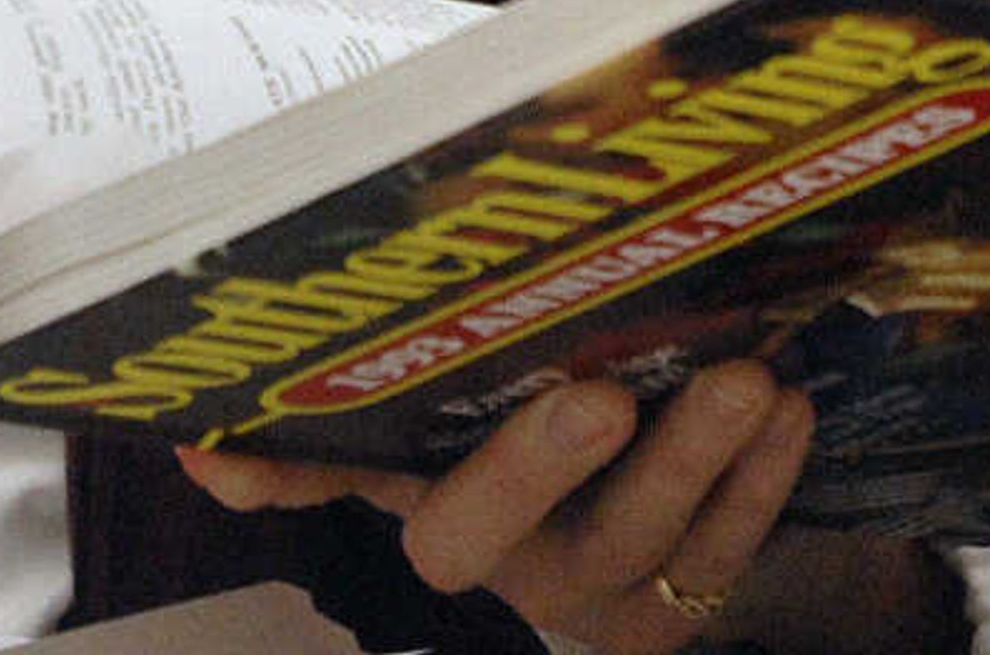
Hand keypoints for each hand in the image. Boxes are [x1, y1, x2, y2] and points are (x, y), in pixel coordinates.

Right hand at [183, 364, 814, 648]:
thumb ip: (344, 429)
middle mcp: (497, 566)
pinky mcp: (683, 610)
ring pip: (637, 541)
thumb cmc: (538, 441)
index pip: (325, 480)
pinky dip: (763, 481)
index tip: (216, 442)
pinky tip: (792, 407)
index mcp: (421, 503)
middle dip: (534, 464)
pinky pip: (728, 549)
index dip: (274, 473)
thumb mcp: (447, 425)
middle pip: (489, 534)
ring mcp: (594, 596)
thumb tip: (198, 437)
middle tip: (595, 391)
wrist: (652, 537)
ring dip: (692, 461)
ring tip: (744, 379)